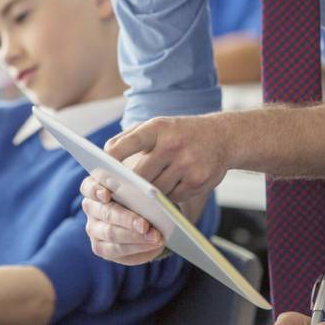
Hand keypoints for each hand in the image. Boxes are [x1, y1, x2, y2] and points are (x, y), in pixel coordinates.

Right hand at [79, 167, 164, 265]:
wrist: (145, 211)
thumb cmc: (140, 192)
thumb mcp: (142, 181)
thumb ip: (141, 182)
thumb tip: (149, 192)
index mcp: (95, 187)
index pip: (89, 187)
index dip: (96, 191)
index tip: (107, 195)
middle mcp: (91, 208)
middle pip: (105, 214)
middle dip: (127, 220)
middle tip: (145, 225)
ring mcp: (94, 230)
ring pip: (111, 236)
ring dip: (135, 238)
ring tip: (156, 238)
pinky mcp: (103, 248)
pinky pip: (118, 254)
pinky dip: (139, 251)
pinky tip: (154, 247)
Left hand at [105, 115, 231, 203]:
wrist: (223, 137)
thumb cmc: (180, 133)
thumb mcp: (157, 125)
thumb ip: (129, 137)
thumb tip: (105, 155)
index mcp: (158, 128)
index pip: (130, 142)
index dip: (113, 157)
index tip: (100, 170)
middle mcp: (173, 144)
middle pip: (141, 176)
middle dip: (129, 187)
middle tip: (116, 195)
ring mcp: (188, 164)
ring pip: (156, 191)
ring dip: (147, 195)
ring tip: (140, 197)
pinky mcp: (198, 182)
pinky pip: (172, 198)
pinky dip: (167, 198)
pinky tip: (167, 192)